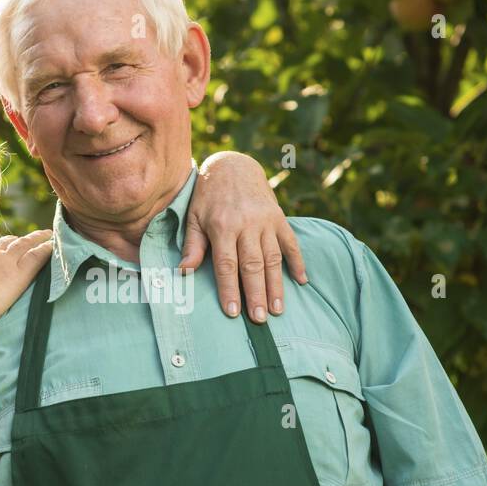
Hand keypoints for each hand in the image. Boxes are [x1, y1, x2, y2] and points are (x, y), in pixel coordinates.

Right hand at [0, 229, 52, 326]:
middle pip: (6, 242)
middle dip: (16, 240)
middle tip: (26, 239)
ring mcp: (4, 261)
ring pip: (25, 244)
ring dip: (37, 238)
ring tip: (47, 234)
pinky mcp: (19, 272)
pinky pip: (38, 256)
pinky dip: (48, 249)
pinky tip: (55, 245)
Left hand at [181, 151, 307, 323]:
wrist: (234, 166)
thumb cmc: (208, 196)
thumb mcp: (194, 217)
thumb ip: (192, 245)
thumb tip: (184, 272)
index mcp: (223, 226)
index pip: (227, 265)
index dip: (230, 290)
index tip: (233, 313)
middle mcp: (247, 224)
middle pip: (252, 265)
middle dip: (256, 294)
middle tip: (260, 319)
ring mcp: (266, 221)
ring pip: (273, 258)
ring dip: (276, 285)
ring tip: (278, 310)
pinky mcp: (279, 218)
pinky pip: (291, 242)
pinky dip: (298, 262)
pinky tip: (302, 281)